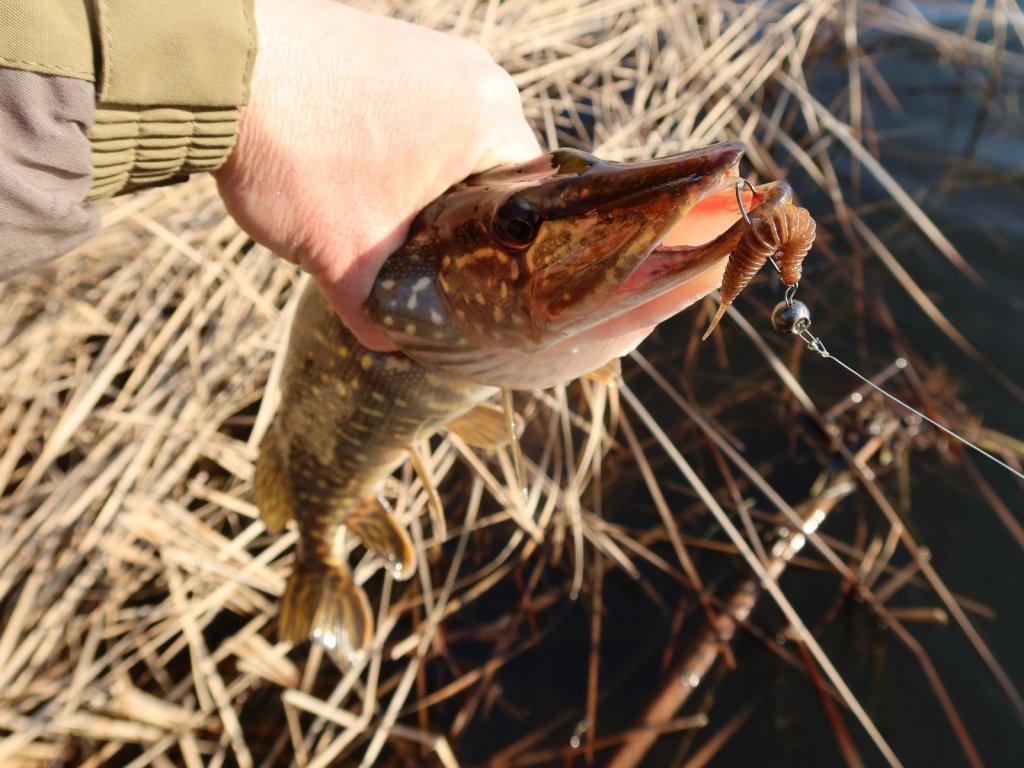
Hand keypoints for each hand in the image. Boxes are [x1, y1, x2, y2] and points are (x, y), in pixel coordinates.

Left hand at [215, 0, 540, 348]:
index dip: (500, 246)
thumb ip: (376, 312)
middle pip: (491, 168)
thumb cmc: (294, 154)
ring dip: (425, 177)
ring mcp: (433, 49)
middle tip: (426, 254)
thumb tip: (391, 346)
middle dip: (456, 214)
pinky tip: (358, 169)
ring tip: (385, 212)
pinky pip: (417, 105)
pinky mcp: (391, 40)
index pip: (528, 199)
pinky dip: (398, 141)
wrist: (215, 66)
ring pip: (452, 136)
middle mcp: (475, 72)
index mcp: (490, 116)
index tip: (473, 273)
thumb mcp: (343, 255)